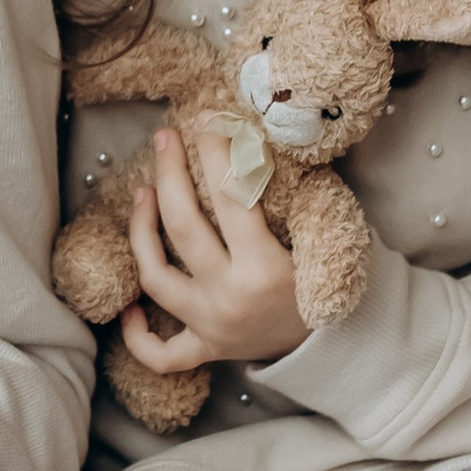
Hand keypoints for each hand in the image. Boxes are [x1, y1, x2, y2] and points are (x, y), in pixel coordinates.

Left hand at [120, 126, 310, 376]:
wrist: (342, 346)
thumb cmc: (332, 279)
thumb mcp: (323, 232)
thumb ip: (291, 193)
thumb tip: (252, 137)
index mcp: (264, 269)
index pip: (230, 196)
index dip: (216, 150)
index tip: (208, 118)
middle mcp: (230, 299)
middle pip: (182, 227)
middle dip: (170, 174)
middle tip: (165, 138)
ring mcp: (211, 327)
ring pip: (155, 277)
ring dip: (141, 232)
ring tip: (142, 193)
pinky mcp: (204, 350)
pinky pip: (160, 352)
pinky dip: (138, 334)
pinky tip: (129, 306)